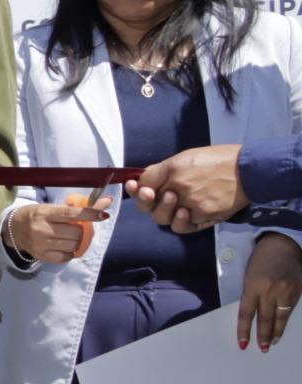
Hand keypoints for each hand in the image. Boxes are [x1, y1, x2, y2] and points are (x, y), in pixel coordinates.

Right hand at [3, 197, 111, 263]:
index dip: (90, 214)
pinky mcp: (41, 256)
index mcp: (45, 213)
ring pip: (73, 246)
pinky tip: (63, 247)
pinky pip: (66, 258)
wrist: (12, 229)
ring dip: (76, 242)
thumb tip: (107, 202)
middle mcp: (42, 229)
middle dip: (81, 231)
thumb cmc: (37, 215)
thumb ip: (79, 208)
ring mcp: (41, 244)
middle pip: (76, 233)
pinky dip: (69, 253)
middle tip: (76, 229)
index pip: (72, 214)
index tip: (103, 215)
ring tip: (68, 238)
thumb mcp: (53, 208)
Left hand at [127, 143, 245, 232]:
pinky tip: (184, 214)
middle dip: (146, 202)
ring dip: (164, 213)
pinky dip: (181, 222)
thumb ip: (163, 169)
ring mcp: (192, 204)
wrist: (249, 169)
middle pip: (150, 205)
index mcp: (173, 169)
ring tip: (174, 203)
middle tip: (151, 196)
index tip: (134, 187)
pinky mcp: (206, 216)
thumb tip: (144, 180)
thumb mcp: (187, 157)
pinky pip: (184, 226)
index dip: (136, 188)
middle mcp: (180, 187)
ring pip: (165, 219)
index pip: (143, 183)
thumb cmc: (219, 160)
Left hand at [239, 233, 299, 351]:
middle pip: (265, 319)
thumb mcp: (248, 277)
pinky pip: (290, 310)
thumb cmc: (260, 261)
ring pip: (280, 318)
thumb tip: (252, 317)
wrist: (282, 245)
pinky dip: (285, 320)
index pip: (246, 314)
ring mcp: (286, 291)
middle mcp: (270, 290)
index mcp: (252, 286)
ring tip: (271, 343)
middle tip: (261, 349)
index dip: (244, 331)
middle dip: (262, 336)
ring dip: (276, 332)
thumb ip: (250, 295)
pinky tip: (282, 327)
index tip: (243, 344)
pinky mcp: (298, 291)